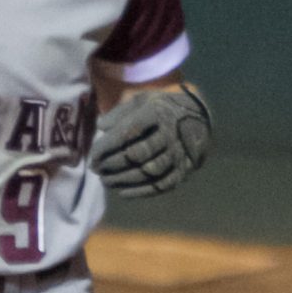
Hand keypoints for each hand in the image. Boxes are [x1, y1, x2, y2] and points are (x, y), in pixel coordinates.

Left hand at [89, 82, 211, 195]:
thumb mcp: (142, 100)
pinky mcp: (183, 170)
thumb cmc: (161, 109)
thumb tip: (100, 126)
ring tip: (105, 181)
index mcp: (157, 114)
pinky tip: (122, 192)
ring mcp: (178, 154)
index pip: (128, 132)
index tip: (92, 155)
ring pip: (148, 172)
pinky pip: (161, 185)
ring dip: (123, 179)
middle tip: (96, 169)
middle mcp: (170, 134)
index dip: (107, 146)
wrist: (199, 118)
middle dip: (112, 164)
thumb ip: (120, 112)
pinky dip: (141, 191)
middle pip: (137, 154)